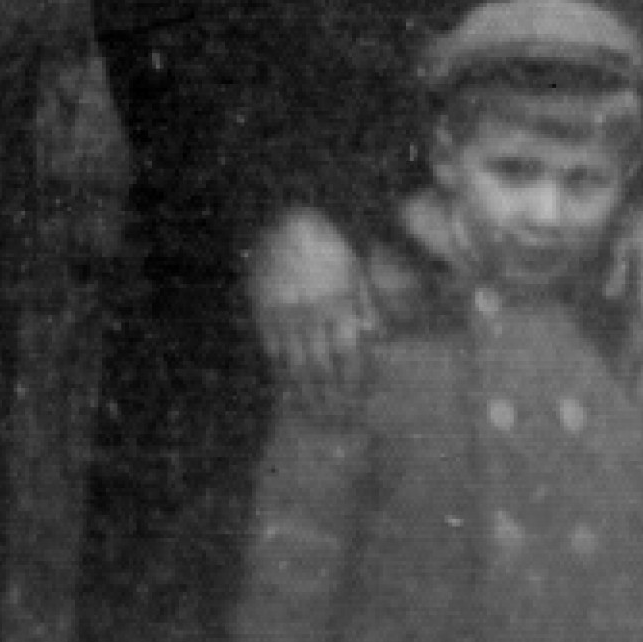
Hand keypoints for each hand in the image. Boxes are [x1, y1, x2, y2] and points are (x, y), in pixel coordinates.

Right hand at [250, 207, 377, 408]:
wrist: (282, 218)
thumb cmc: (326, 241)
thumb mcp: (354, 265)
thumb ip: (368, 302)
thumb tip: (379, 337)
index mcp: (340, 300)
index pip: (350, 353)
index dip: (355, 382)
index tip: (360, 404)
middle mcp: (314, 313)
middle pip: (324, 367)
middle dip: (332, 399)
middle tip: (337, 424)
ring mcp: (286, 316)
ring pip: (297, 365)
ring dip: (307, 395)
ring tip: (315, 417)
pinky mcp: (264, 314)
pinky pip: (273, 353)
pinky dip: (281, 376)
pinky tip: (288, 393)